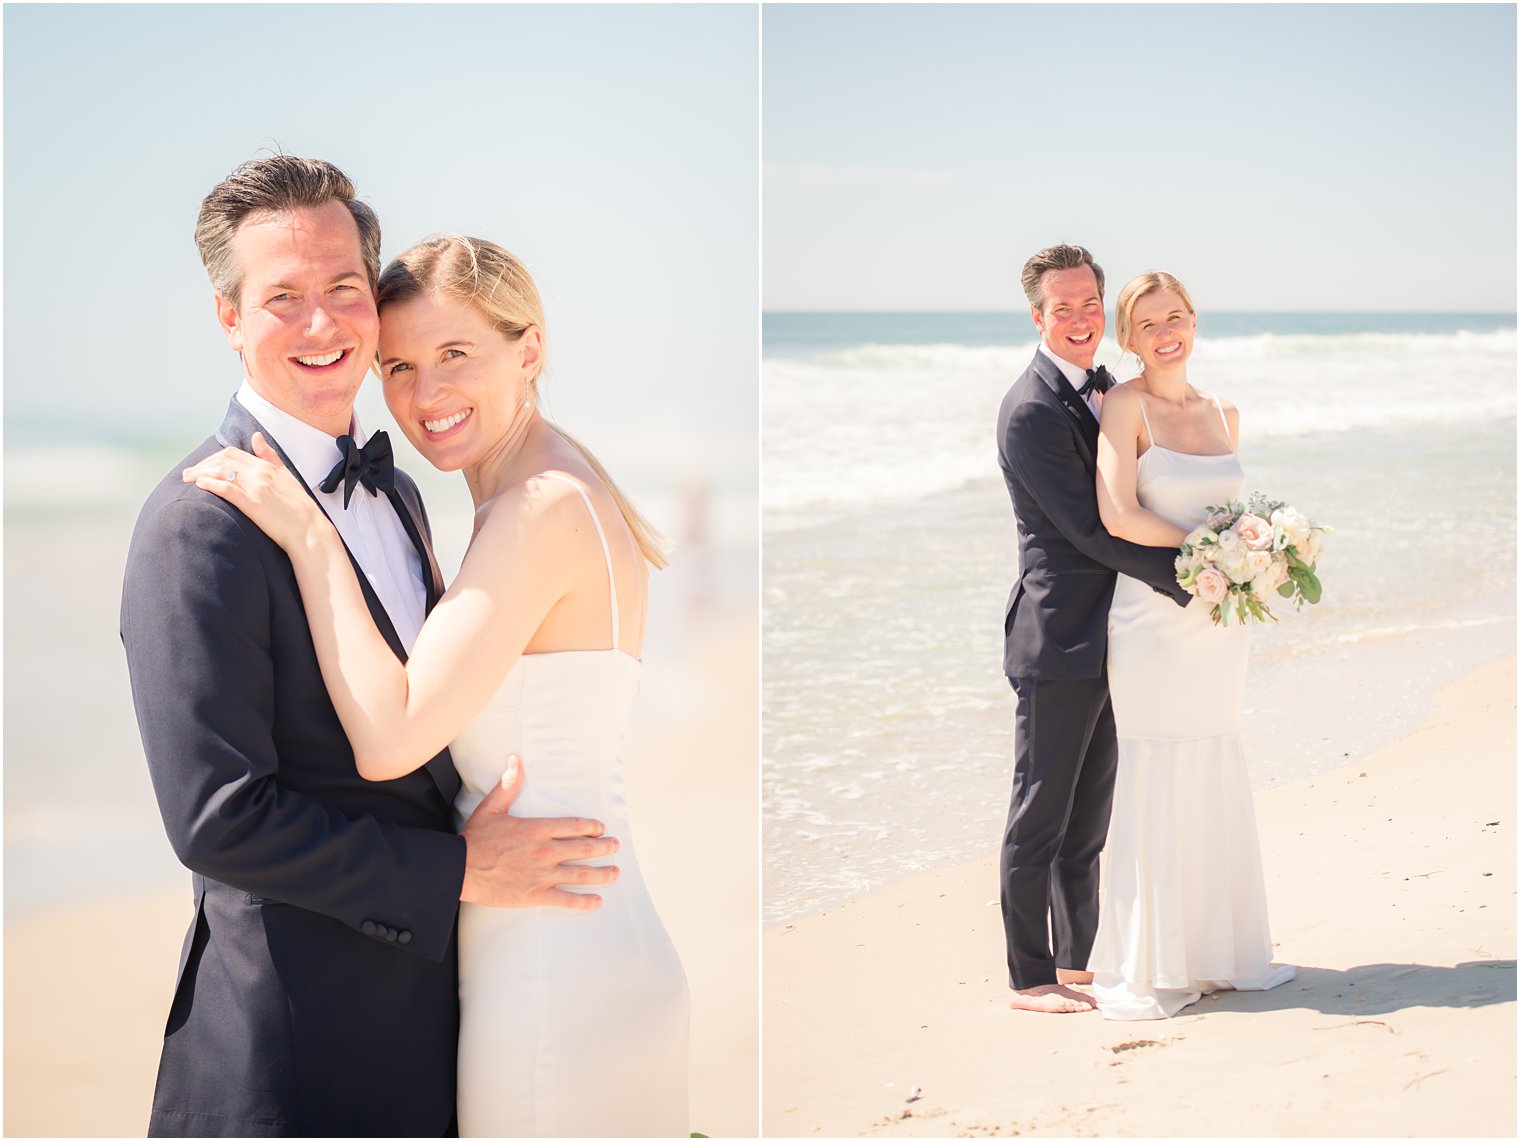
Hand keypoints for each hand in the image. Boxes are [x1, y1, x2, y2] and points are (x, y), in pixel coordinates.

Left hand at [183, 433, 328, 552]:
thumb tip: (257, 436)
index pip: (232, 453)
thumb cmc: (299, 508)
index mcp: (267, 466)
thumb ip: (270, 456)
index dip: (212, 458)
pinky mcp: (253, 504)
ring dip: (200, 473)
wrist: (309, 530)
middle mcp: (260, 473)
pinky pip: (226, 488)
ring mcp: (256, 487)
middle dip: (201, 464)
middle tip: (188, 473)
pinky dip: (210, 484)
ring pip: (221, 471)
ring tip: (187, 479)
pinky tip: (200, 485)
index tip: (202, 466)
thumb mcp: (286, 476)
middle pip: (223, 459)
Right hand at [459, 755, 618, 909]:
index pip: (575, 826)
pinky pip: (567, 899)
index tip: (602, 829)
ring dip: (603, 874)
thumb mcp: (492, 807)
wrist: (460, 868)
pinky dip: (585, 901)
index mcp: (538, 829)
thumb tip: (515, 760)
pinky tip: (597, 901)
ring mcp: (543, 874)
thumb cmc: (474, 838)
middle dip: (604, 848)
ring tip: (615, 872)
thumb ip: (508, 785)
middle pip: (584, 849)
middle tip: (616, 847)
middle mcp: (546, 851)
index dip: (592, 827)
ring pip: (582, 874)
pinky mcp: (536, 895)